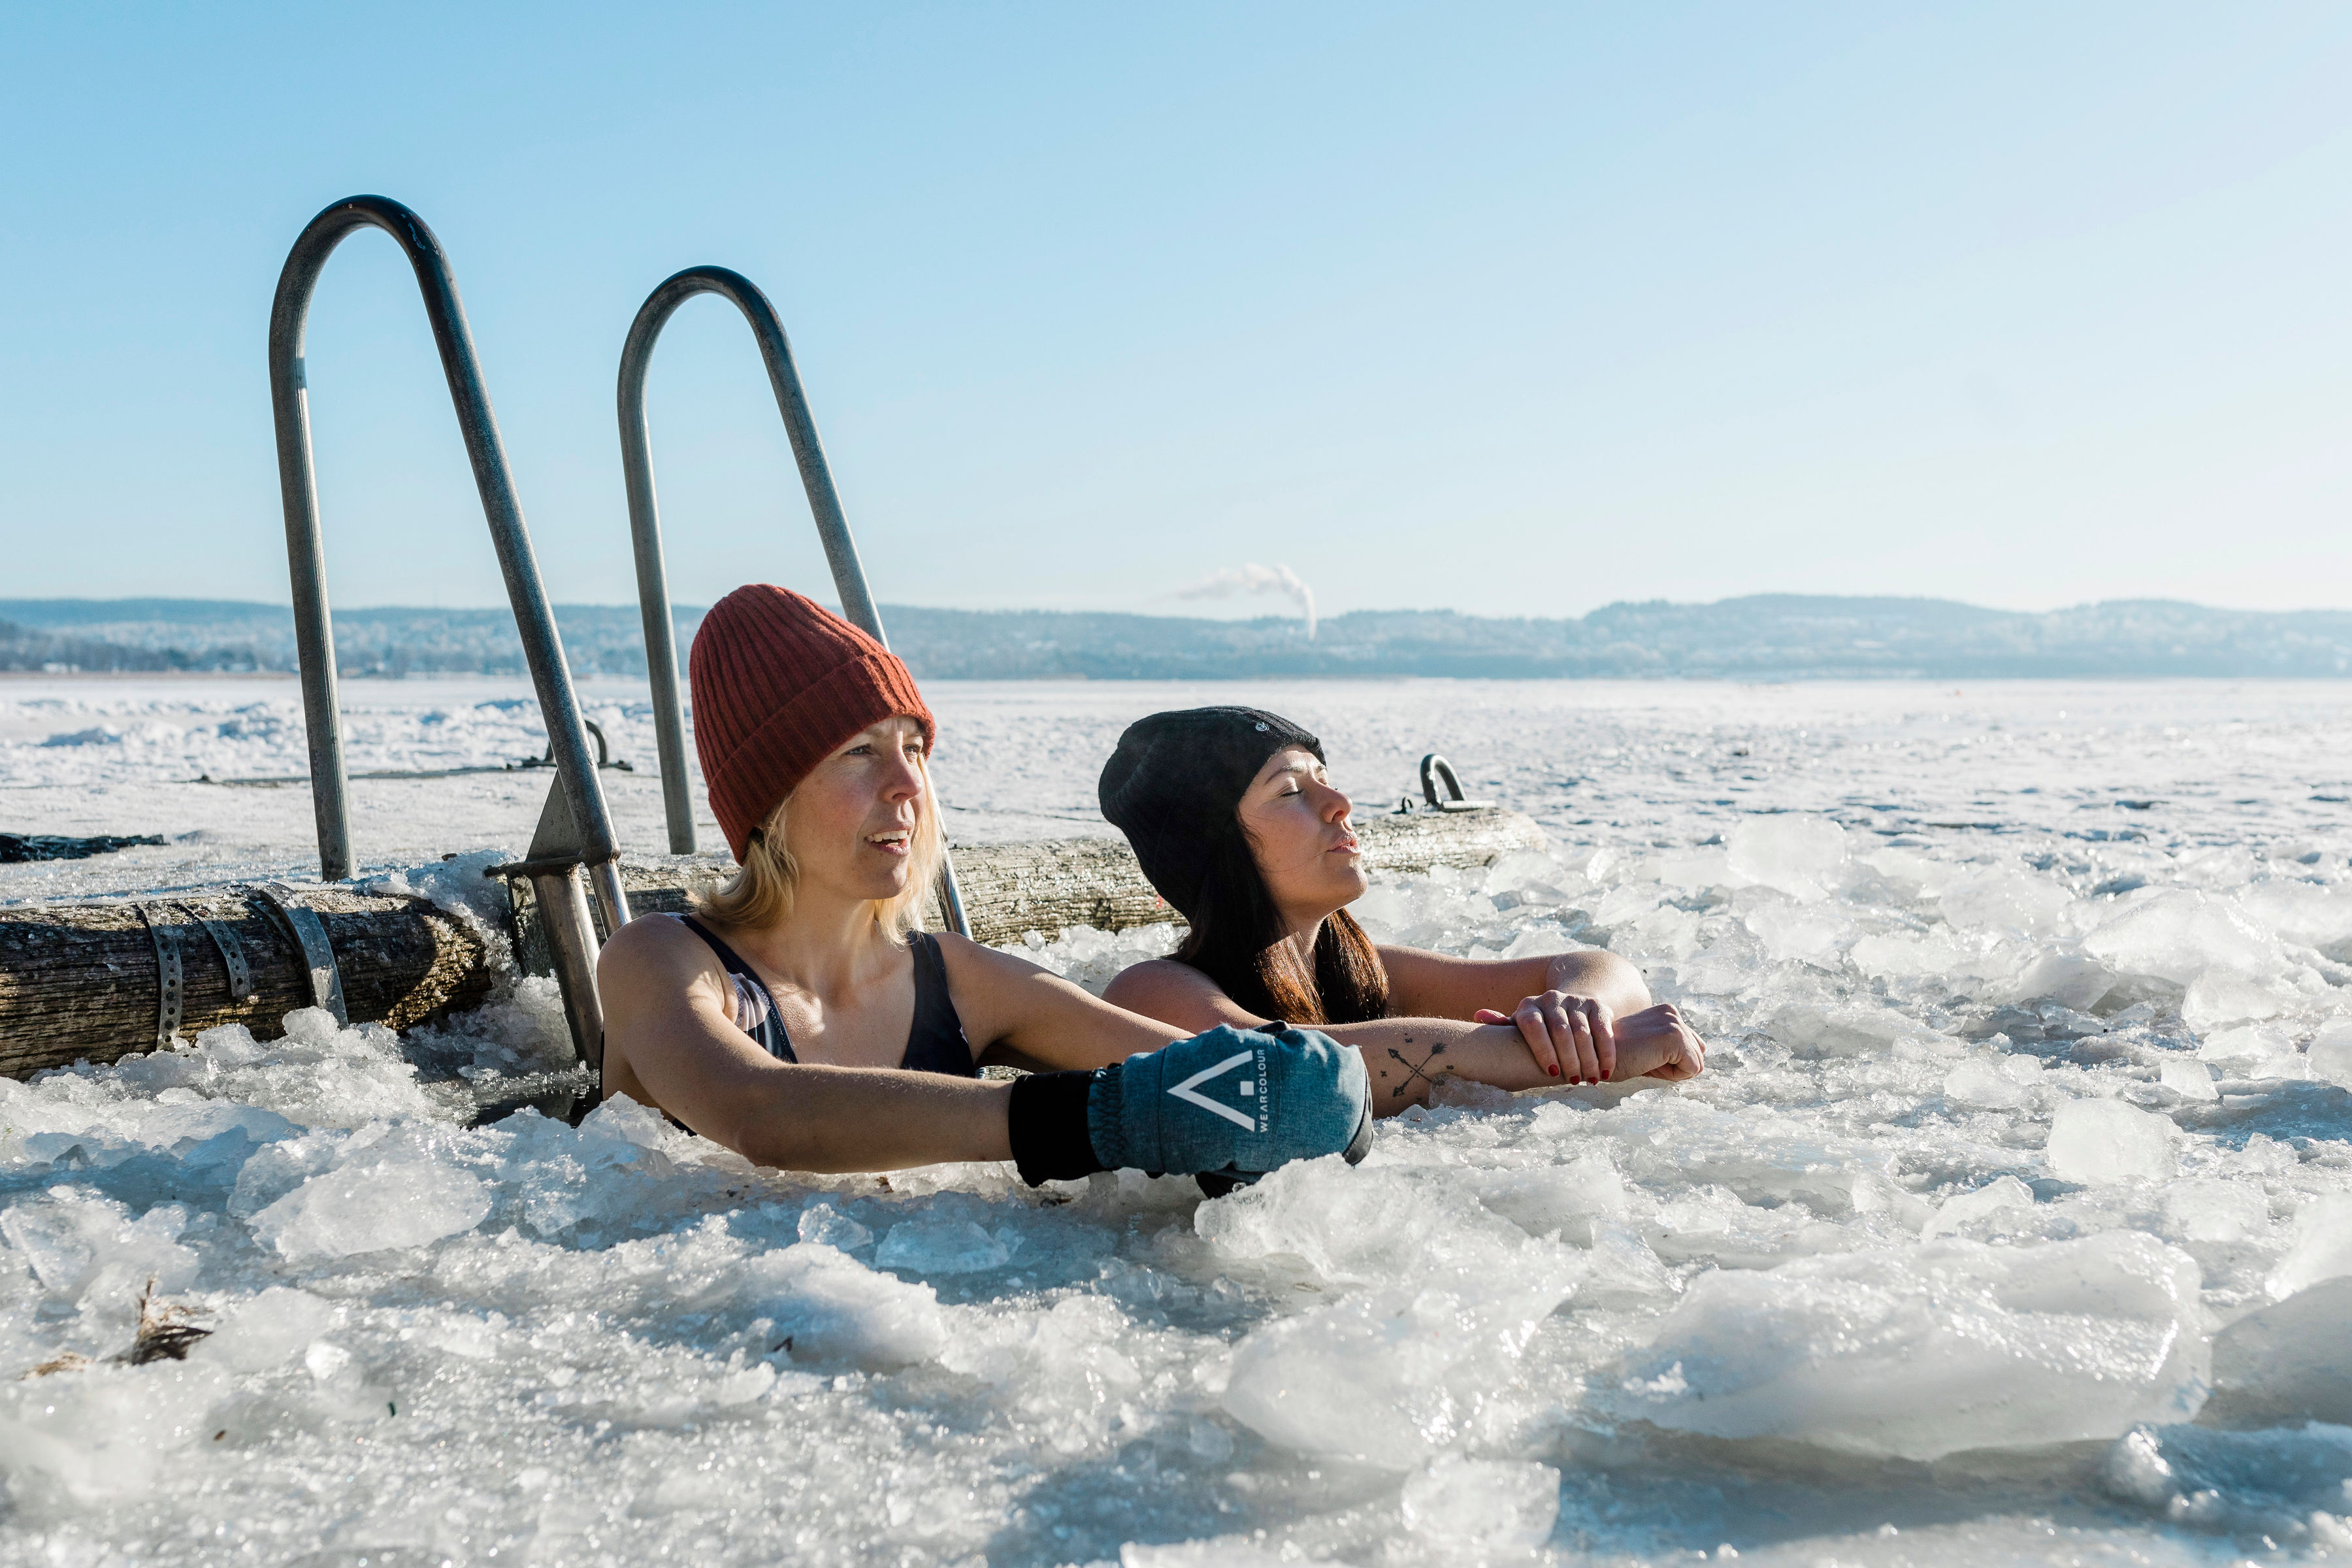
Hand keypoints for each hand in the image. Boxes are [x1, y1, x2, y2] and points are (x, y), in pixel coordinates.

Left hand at [1473, 990, 1615, 1083]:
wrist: (1571, 1008)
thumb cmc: (1539, 1030)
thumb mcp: (1520, 1029)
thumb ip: (1502, 1027)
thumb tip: (1478, 1015)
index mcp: (1528, 1007)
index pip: (1532, 1026)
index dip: (1542, 1050)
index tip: (1550, 1073)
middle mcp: (1550, 999)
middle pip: (1560, 1031)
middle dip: (1568, 1059)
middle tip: (1573, 1082)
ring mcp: (1574, 1000)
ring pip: (1582, 1032)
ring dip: (1588, 1059)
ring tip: (1591, 1080)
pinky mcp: (1596, 1005)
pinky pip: (1602, 1029)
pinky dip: (1606, 1052)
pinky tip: (1606, 1071)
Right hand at [1609, 1003, 1704, 1081]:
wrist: (1594, 1057)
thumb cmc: (1617, 1058)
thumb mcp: (1649, 1049)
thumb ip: (1672, 1050)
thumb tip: (1698, 1064)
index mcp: (1666, 1012)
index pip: (1692, 1046)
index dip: (1671, 1060)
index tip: (1645, 1055)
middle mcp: (1672, 1012)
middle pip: (1698, 1054)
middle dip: (1675, 1066)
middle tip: (1644, 1060)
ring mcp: (1674, 1023)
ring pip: (1696, 1063)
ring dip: (1672, 1071)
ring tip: (1645, 1061)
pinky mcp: (1675, 1037)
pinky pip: (1692, 1069)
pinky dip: (1673, 1076)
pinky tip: (1649, 1064)